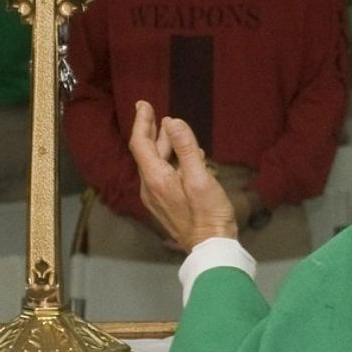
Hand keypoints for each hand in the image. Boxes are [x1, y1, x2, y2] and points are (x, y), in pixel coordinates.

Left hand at [127, 100, 237, 249]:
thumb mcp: (200, 178)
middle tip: (154, 112)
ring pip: (154, 164)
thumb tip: (172, 121)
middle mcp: (150, 187)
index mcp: (155, 178)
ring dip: (162, 145)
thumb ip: (185, 148)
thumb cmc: (208, 213)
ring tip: (173, 130)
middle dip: (150, 131)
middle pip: (146, 153)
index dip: (142, 122)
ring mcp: (156, 197)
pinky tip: (185, 158)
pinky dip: (169, 160)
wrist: (210, 248)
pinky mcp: (165, 205)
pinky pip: (162, 175)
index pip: (141, 143)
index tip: (144, 104)